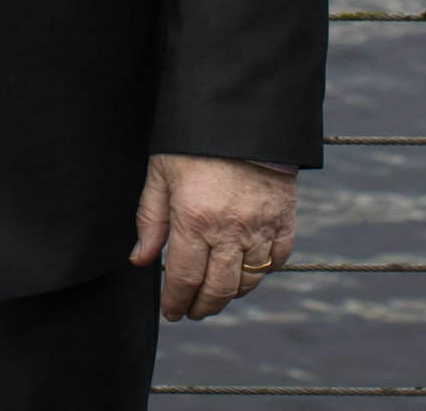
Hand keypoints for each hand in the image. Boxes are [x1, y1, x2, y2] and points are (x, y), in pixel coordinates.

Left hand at [129, 153, 295, 321]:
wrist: (243, 114)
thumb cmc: (194, 142)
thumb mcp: (160, 174)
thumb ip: (150, 220)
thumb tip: (140, 260)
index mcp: (194, 220)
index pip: (183, 279)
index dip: (176, 302)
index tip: (172, 311)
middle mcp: (229, 230)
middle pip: (217, 289)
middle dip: (202, 307)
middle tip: (192, 310)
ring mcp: (260, 226)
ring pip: (248, 281)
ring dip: (230, 295)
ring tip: (216, 294)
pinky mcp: (284, 218)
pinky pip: (277, 259)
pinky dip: (263, 272)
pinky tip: (247, 271)